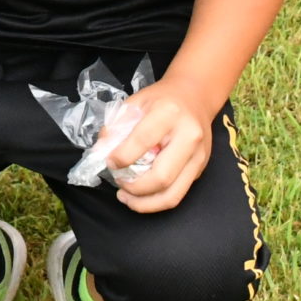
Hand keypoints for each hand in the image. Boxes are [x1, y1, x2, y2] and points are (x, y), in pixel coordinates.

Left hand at [101, 77, 214, 212]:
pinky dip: (156, 202)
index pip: (143, 141)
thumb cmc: (161, 99)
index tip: (109, 163)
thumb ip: (116, 125)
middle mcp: (189, 137)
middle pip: (161, 176)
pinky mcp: (201, 169)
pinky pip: (178, 194)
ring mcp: (199, 156)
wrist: (196, 96)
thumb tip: (100, 151)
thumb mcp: (136, 102)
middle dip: (134, 188)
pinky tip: (140, 197)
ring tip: (126, 199)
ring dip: (145, 204)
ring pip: (173, 194)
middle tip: (118, 183)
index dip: (122, 157)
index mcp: (169, 114)